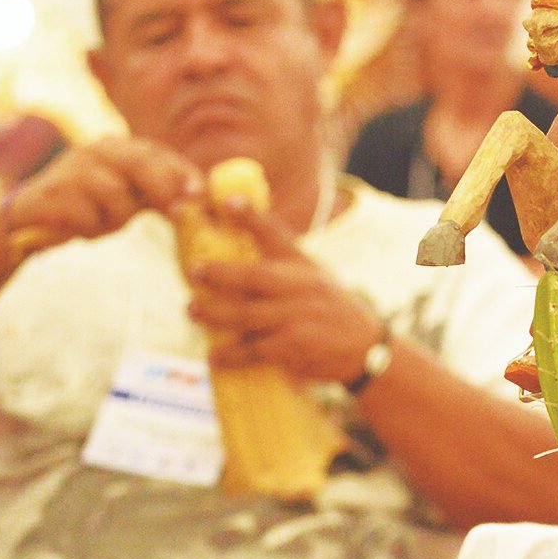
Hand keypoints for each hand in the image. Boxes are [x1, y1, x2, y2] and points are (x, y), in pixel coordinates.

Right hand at [7, 137, 201, 243]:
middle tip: (175, 215)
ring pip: (117, 198)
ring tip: (100, 223)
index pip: (159, 154)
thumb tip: (200, 201)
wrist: (30, 216)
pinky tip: (77, 227)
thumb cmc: (90, 205)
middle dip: (164, 191)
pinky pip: (90, 219)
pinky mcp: (54, 193)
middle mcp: (97, 150)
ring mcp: (74, 168)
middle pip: (142, 165)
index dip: (183, 174)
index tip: (200, 196)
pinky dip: (90, 231)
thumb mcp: (128, 194)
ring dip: (115, 221)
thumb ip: (159, 193)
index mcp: (119, 146)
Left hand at [190, 200, 381, 383]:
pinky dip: (230, 355)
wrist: (366, 347)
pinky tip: (213, 357)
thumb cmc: (332, 310)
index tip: (229, 201)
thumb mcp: (316, 279)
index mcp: (303, 266)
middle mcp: (300, 288)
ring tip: (191, 310)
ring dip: (214, 314)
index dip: (251, 217)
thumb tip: (237, 264)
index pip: (276, 236)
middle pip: (254, 276)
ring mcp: (297, 318)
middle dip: (220, 273)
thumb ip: (284, 268)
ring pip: (246, 315)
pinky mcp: (294, 347)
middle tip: (192, 270)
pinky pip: (254, 350)